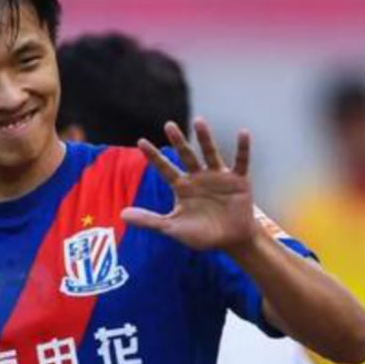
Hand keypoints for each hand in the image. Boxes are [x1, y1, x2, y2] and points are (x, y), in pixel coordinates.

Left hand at [121, 118, 258, 251]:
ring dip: (205, 138)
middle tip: (169, 125)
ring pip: (210, 153)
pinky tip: (243, 133)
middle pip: (186, 155)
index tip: (141, 141)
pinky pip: (241, 161)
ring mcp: (218, 177)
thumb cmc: (201, 235)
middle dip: (178, 141)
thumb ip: (149, 220)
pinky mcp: (238, 180)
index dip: (153, 156)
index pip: (164, 168)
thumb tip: (121, 215)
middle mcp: (198, 177)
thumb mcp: (172, 228)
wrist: (230, 241)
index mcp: (182, 186)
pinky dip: (243, 148)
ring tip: (199, 122)